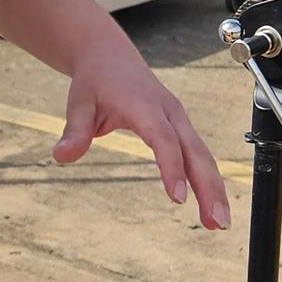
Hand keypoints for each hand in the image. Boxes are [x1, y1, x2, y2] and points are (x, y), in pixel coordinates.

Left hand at [56, 31, 230, 229]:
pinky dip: (207, 180)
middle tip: (217, 223)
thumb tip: (62, 156)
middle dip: (209, 187)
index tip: (178, 199)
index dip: (172, 168)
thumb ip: (74, 131)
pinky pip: (199, 155)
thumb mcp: (78, 103)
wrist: (109, 56)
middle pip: (195, 152)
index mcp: (145, 105)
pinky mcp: (181, 127)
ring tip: (218, 224)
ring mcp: (179, 120)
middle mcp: (169, 112)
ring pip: (203, 156)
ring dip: (214, 189)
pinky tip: (210, 206)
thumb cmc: (95, 81)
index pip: (163, 140)